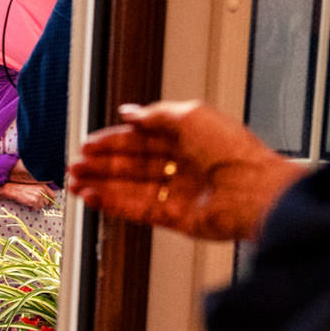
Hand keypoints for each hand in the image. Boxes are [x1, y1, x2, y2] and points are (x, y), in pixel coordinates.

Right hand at [2, 181, 54, 210]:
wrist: (14, 190)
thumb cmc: (23, 188)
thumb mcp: (34, 187)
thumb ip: (42, 192)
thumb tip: (48, 201)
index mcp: (42, 187)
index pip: (52, 195)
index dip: (52, 201)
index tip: (50, 204)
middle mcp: (41, 191)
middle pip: (47, 202)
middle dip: (42, 203)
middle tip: (36, 203)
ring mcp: (38, 197)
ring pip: (42, 206)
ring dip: (37, 206)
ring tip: (31, 203)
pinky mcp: (33, 202)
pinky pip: (37, 208)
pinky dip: (34, 208)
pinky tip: (29, 204)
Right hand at [67, 100, 302, 242]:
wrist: (254, 192)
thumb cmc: (233, 151)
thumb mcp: (190, 115)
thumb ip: (156, 115)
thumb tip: (129, 113)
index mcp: (189, 137)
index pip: (142, 138)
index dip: (114, 140)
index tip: (89, 144)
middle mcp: (183, 164)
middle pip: (133, 164)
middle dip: (102, 164)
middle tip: (76, 165)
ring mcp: (179, 192)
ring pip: (131, 187)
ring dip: (101, 185)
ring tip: (75, 183)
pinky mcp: (176, 217)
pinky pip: (137, 209)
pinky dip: (113, 203)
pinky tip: (93, 197)